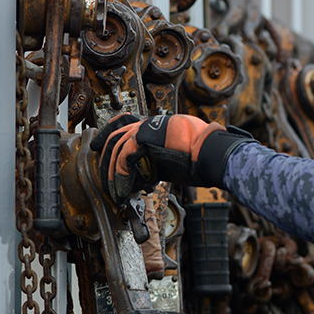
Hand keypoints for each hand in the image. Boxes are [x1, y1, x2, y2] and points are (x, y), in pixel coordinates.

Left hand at [92, 112, 228, 199]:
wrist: (213, 155)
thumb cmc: (201, 160)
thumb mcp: (173, 161)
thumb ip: (156, 164)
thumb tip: (143, 177)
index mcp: (158, 126)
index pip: (127, 126)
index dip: (111, 136)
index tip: (101, 148)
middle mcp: (151, 123)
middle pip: (116, 133)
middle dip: (105, 154)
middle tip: (101, 173)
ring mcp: (149, 127)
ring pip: (118, 146)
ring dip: (113, 172)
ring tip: (115, 191)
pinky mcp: (147, 137)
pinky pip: (125, 157)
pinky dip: (122, 175)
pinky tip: (125, 189)